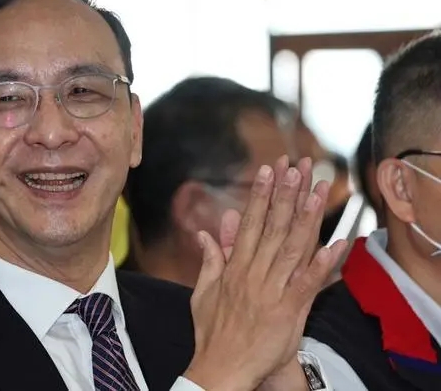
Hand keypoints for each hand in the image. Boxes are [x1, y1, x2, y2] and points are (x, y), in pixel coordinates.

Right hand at [183, 156, 346, 390]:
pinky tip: (336, 244)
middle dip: (284, 195)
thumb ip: (208, 260)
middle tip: (295, 168)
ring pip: (291, 249)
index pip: (249, 224)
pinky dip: (323, 265)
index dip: (261, 195)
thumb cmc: (210, 333)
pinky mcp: (287, 312)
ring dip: (305, 218)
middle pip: (272, 228)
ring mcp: (270, 291)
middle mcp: (252, 274)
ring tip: (316, 191)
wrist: (219, 370)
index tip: (268, 171)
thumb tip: (205, 234)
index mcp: (233, 268)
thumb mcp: (202, 293)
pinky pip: (307, 284)